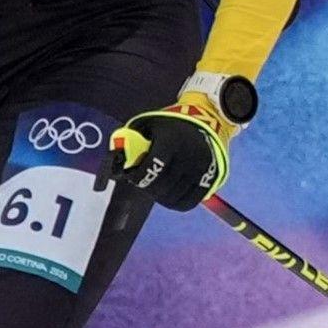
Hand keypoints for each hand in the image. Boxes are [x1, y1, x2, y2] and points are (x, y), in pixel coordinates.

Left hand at [114, 87, 242, 212]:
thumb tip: (116, 165)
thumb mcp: (148, 126)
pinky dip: (174, 203)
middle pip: (162, 185)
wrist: (204, 124)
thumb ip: (131, 142)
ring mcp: (202, 168)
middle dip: (148, 188)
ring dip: (159, 196)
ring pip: (173, 196)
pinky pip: (188, 202)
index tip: (133, 178)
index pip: (153, 167)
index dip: (139, 178)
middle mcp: (190, 154)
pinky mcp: (210, 179)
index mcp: (172, 139)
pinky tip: (167, 195)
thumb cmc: (168, 128)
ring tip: (156, 188)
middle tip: (144, 184)